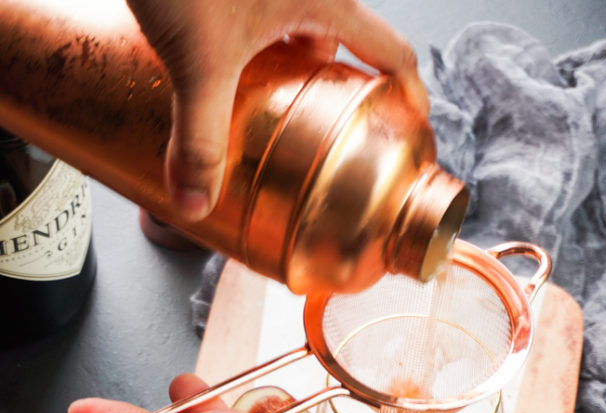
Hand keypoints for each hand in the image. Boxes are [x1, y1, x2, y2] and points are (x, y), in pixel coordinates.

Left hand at [126, 0, 428, 220]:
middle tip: (313, 136)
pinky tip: (220, 74)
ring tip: (259, 115)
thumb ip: (200, 137)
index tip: (410, 126)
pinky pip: (259, 17)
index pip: (390, 49)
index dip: (407, 93)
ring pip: (292, 30)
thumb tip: (195, 201)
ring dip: (280, 72)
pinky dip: (248, 49)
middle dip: (325, 93)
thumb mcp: (197, 61)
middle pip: (336, 44)